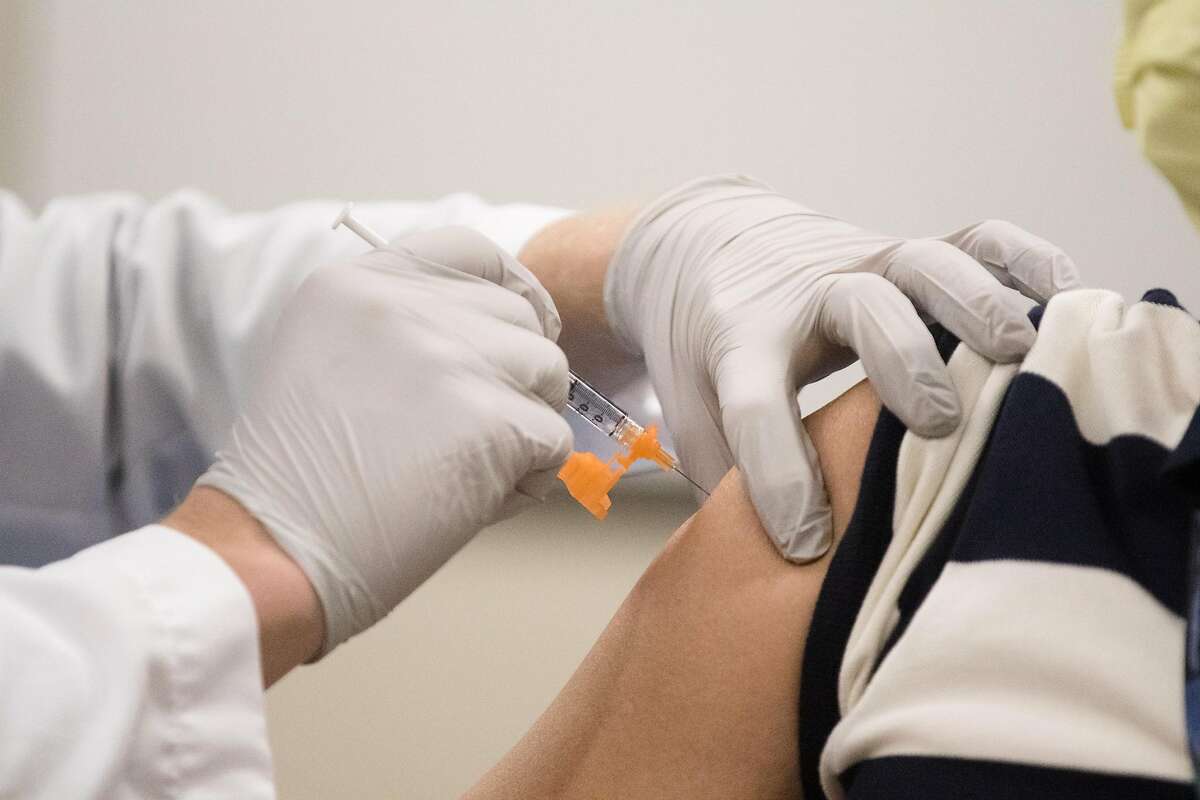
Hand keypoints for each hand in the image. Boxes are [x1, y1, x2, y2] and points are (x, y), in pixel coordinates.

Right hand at [199, 228, 572, 654]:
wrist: (271, 554)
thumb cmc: (302, 480)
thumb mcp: (328, 359)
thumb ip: (404, 326)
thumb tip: (507, 329)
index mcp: (357, 282)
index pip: (471, 252)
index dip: (509, 293)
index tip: (511, 338)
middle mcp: (404, 303)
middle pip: (521, 317)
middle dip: (514, 376)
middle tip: (467, 435)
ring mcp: (450, 356)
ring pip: (550, 372)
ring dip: (526, 425)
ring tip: (465, 470)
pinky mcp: (490, 418)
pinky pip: (555, 439)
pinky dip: (530, 479)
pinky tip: (471, 503)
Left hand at [606, 175, 1078, 561]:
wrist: (704, 251)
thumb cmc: (705, 357)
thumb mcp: (693, 420)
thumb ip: (725, 481)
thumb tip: (768, 575)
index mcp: (739, 344)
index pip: (755, 403)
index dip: (778, 472)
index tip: (805, 540)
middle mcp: (806, 296)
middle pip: (858, 310)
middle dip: (900, 361)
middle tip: (938, 422)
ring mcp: (862, 262)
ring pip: (925, 263)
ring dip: (976, 305)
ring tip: (1024, 354)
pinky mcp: (904, 251)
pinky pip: (973, 238)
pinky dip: (1021, 258)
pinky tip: (1062, 292)